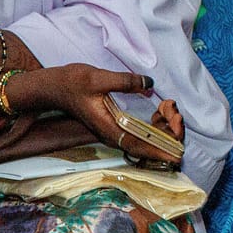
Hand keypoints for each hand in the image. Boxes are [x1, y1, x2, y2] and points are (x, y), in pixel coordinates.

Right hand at [30, 64, 181, 165]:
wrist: (54, 86)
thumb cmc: (73, 82)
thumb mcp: (99, 78)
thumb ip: (126, 81)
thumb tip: (150, 84)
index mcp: (108, 127)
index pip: (138, 145)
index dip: (159, 151)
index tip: (177, 154)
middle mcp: (111, 134)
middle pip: (143, 147)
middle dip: (165, 139)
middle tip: (178, 121)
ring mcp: (112, 130)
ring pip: (140, 141)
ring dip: (159, 134)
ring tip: (172, 117)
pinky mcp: (112, 124)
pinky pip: (136, 133)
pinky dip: (150, 128)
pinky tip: (160, 116)